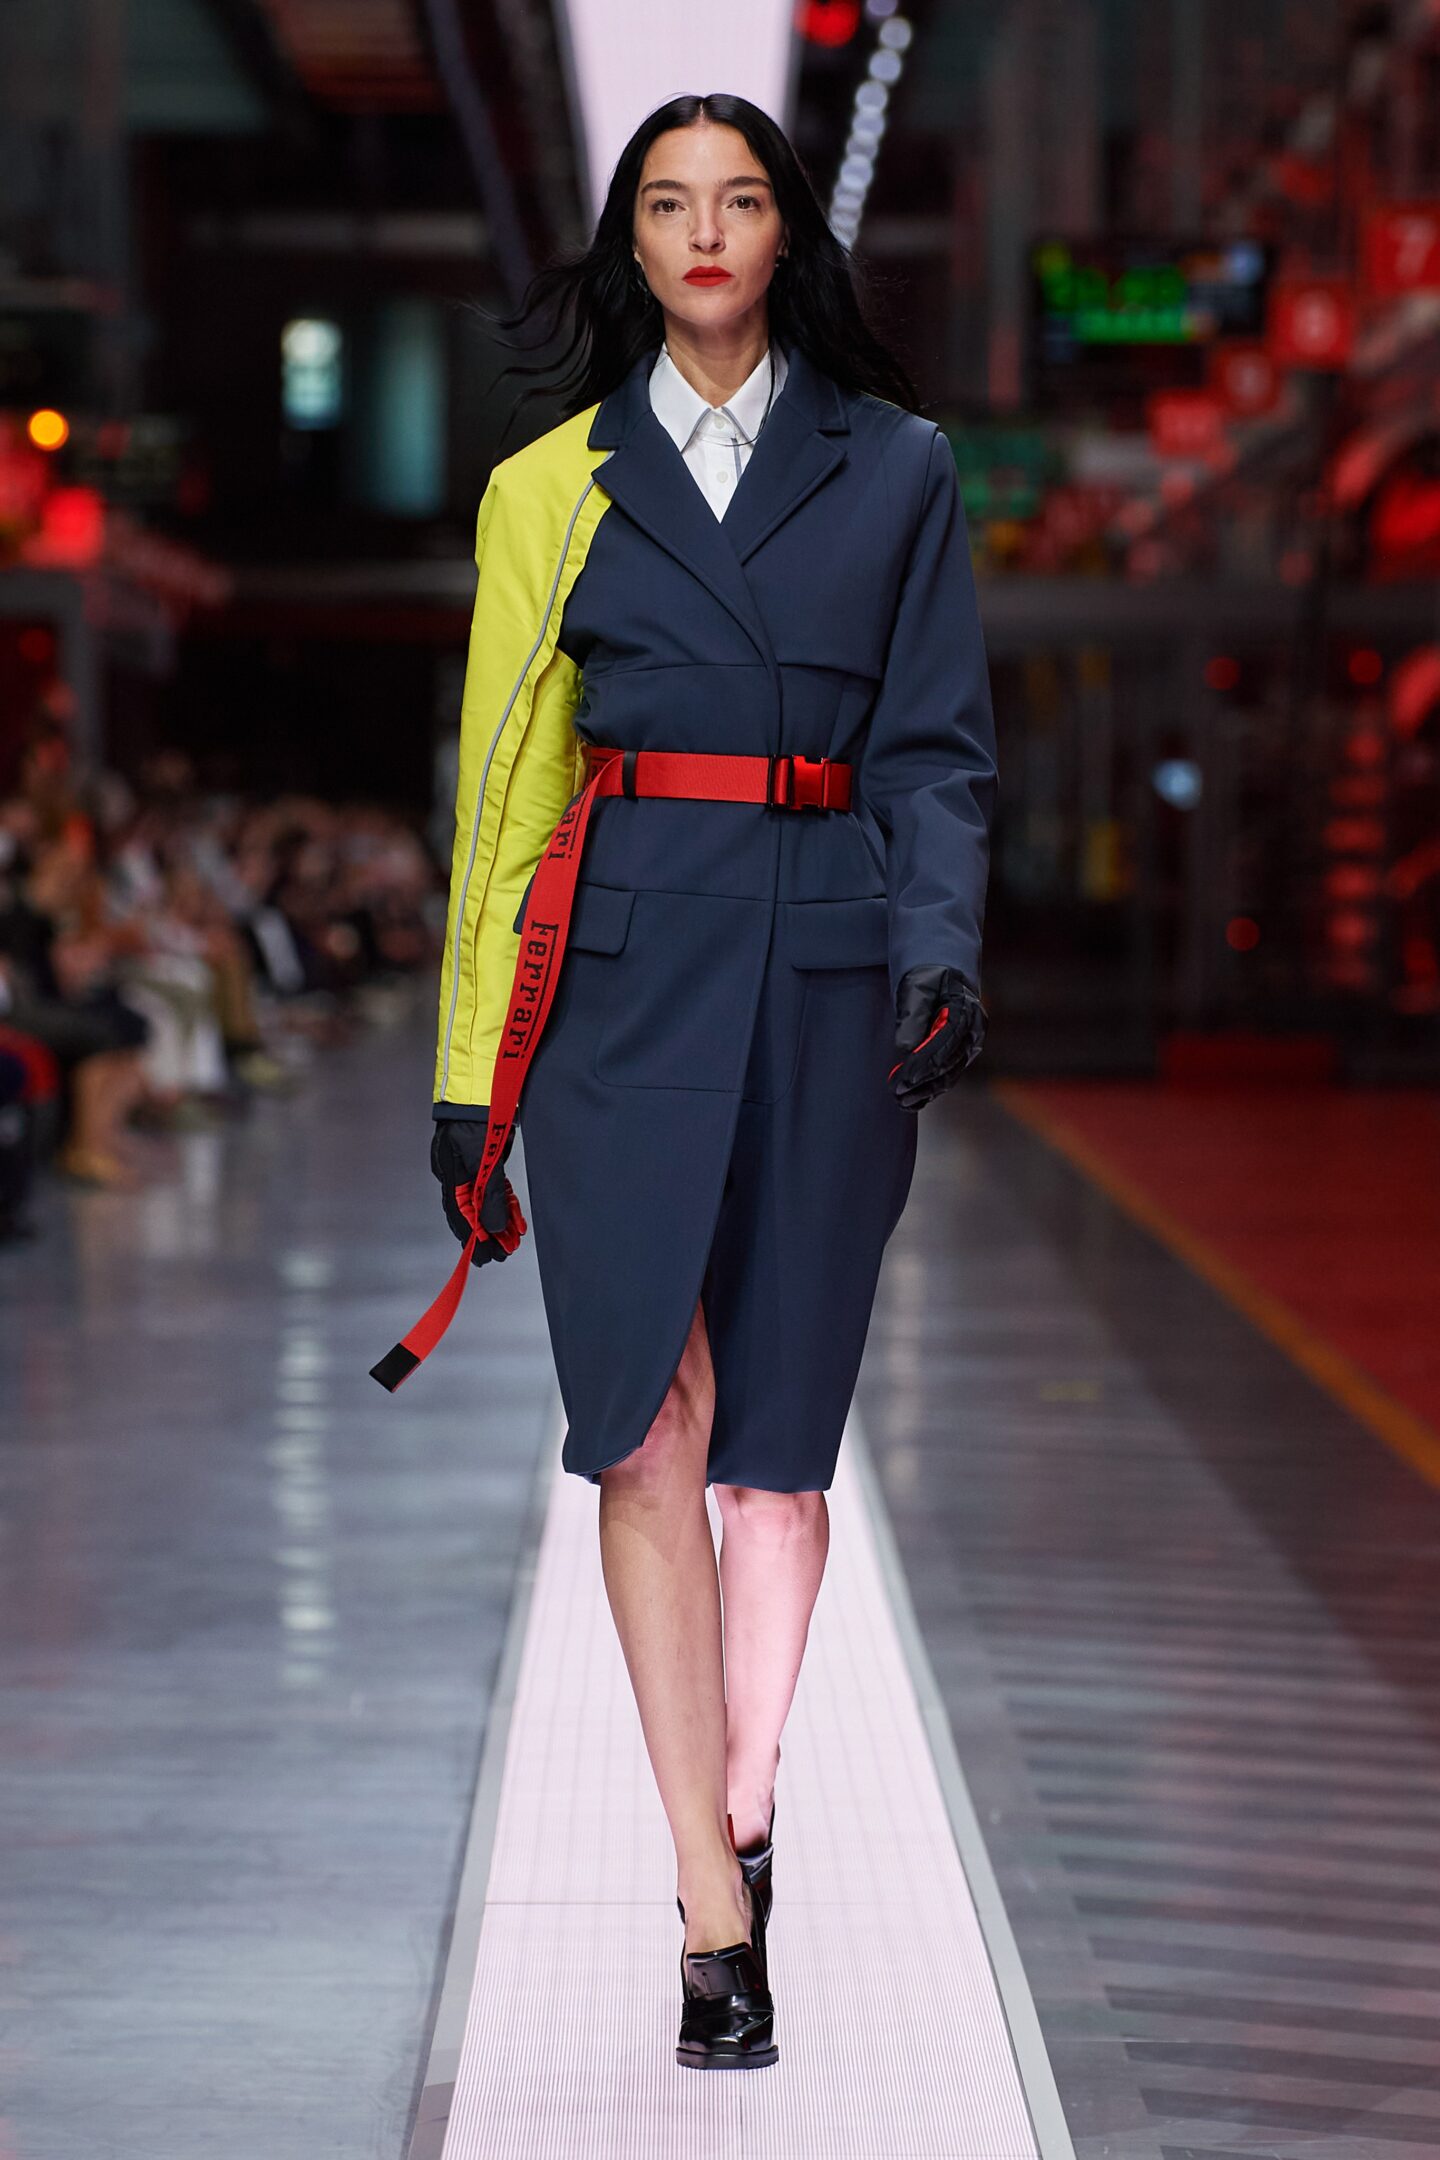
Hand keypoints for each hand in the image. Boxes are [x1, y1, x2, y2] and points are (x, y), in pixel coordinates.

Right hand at [430, 1114, 518, 1265]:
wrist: (484, 1088)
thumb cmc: (475, 1119)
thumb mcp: (484, 1158)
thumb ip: (489, 1194)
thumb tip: (492, 1228)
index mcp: (451, 1176)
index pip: (461, 1216)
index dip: (473, 1238)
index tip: (485, 1257)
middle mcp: (460, 1176)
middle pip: (475, 1213)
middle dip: (490, 1235)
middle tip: (505, 1254)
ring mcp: (475, 1169)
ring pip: (488, 1203)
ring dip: (501, 1222)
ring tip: (514, 1242)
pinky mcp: (489, 1161)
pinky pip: (497, 1190)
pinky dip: (507, 1205)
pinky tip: (516, 1220)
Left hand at [888, 964, 985, 1108]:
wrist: (943, 979)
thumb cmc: (927, 980)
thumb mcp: (916, 988)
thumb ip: (912, 1014)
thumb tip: (905, 1047)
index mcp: (965, 1011)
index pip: (944, 1042)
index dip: (924, 1063)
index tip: (904, 1079)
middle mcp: (973, 1032)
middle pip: (948, 1063)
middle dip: (921, 1081)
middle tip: (896, 1092)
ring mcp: (970, 1047)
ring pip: (949, 1076)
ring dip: (925, 1092)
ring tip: (900, 1102)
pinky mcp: (962, 1057)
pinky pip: (947, 1078)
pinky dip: (930, 1091)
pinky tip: (912, 1103)